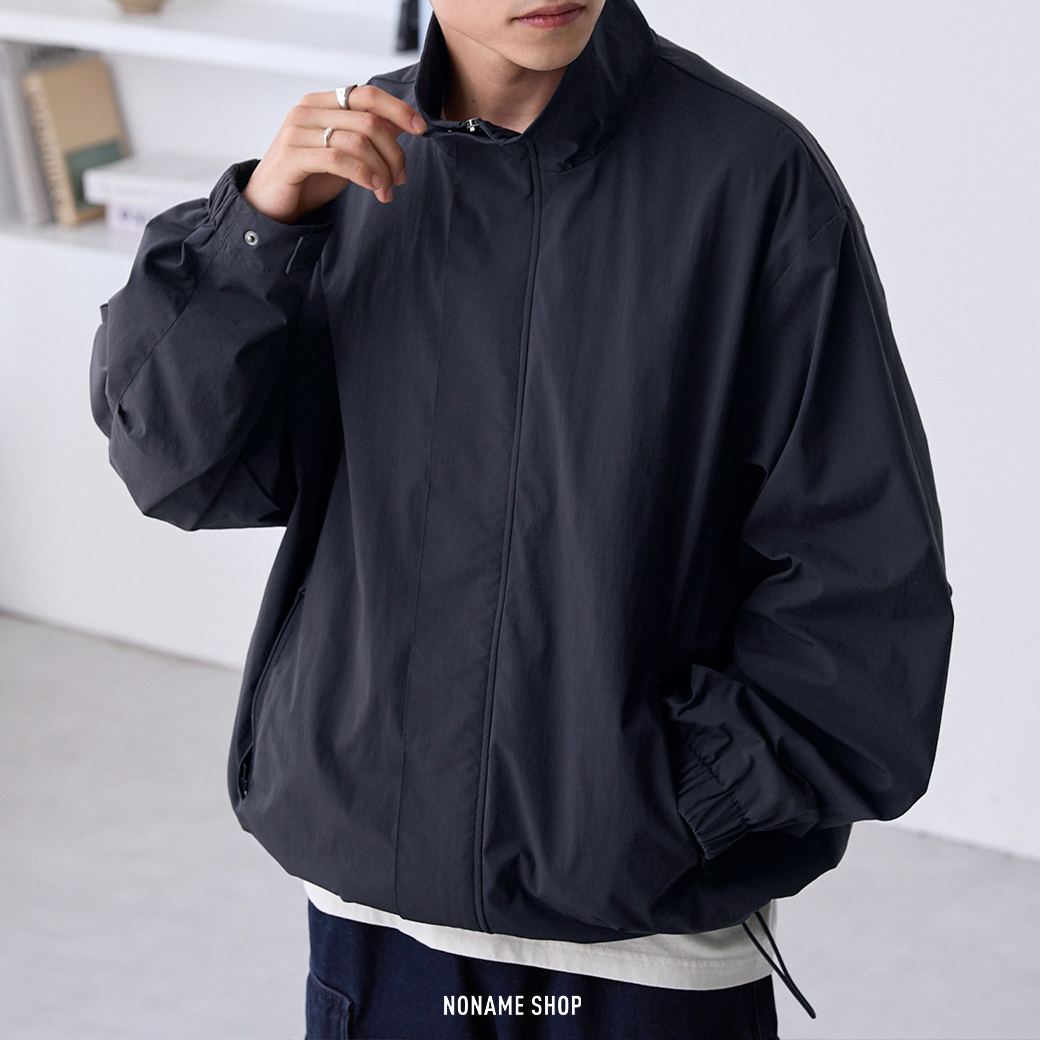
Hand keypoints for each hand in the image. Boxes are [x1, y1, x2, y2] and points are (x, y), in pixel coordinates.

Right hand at [241, 84, 426, 223]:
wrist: (268, 203)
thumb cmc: (307, 177)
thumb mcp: (343, 153)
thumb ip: (366, 135)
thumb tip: (402, 123)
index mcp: (321, 103)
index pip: (367, 94)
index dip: (398, 109)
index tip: (420, 129)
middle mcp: (307, 111)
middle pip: (368, 121)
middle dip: (393, 152)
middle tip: (401, 178)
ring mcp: (297, 131)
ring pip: (358, 141)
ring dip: (381, 169)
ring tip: (386, 190)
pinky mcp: (292, 156)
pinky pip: (339, 159)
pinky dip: (364, 175)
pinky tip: (374, 188)